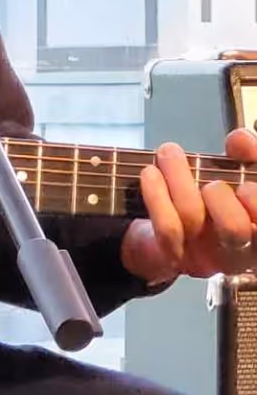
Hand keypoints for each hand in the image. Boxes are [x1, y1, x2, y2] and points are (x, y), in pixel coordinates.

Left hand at [121, 128, 256, 283]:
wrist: (167, 228)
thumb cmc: (213, 200)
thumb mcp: (236, 173)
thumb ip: (247, 155)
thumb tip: (241, 139)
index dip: (256, 194)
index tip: (243, 174)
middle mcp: (241, 250)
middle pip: (236, 230)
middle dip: (219, 194)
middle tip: (208, 179)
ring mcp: (206, 256)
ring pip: (192, 217)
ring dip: (176, 176)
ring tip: (168, 152)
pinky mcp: (173, 256)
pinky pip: (165, 227)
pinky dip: (156, 194)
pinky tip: (150, 173)